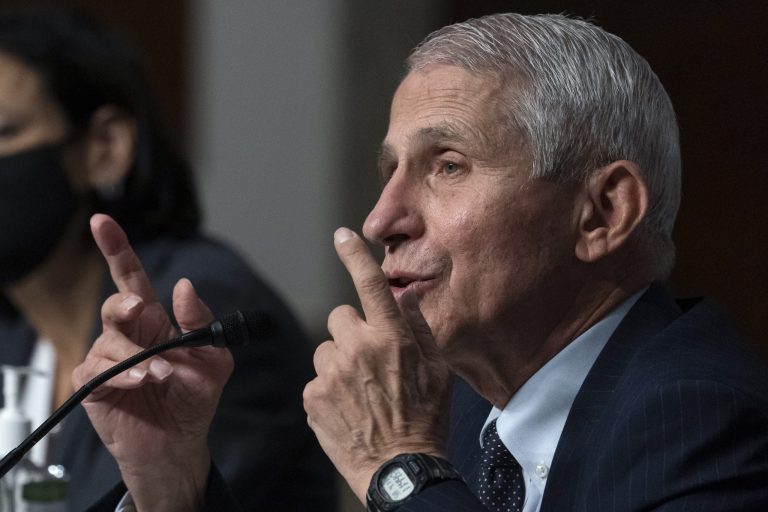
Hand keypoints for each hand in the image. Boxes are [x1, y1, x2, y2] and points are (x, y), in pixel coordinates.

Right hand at [72, 214, 232, 511]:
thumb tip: (185, 286)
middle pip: (116, 303)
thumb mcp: (213, 358)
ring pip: (109, 339)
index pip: (132, 278)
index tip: (101, 221)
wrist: (179, 441)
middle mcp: (129, 334)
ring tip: (160, 376)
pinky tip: (143, 384)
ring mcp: (109, 358)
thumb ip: (201, 322)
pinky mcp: (95, 385)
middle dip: (124, 303)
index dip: (117, 249)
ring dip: (136, 356)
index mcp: (155, 321)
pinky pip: (99, 370)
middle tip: (139, 310)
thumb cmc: (194, 396)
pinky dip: (123, 375)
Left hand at [303, 228, 452, 500]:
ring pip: (326, 350)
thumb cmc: (426, 418)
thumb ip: (418, 327)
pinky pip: (317, 380)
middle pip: (339, 317)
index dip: (354, 255)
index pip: (369, 284)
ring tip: (360, 391)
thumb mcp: (437, 369)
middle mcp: (357, 348)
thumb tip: (402, 299)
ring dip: (339, 362)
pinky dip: (329, 390)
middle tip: (369, 360)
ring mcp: (331, 374)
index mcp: (390, 337)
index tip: (342, 236)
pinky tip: (348, 408)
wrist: (401, 468)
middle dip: (352, 332)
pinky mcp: (313, 396)